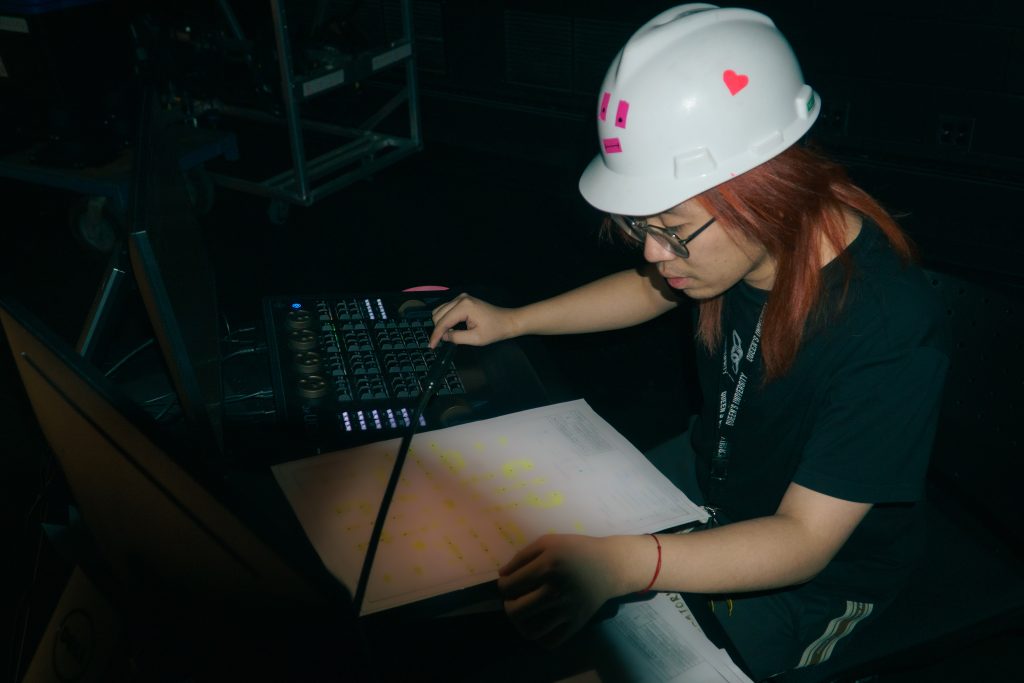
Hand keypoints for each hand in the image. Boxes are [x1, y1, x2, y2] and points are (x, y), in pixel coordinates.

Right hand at [428, 293, 518, 347]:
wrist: (507, 321)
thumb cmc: (494, 330)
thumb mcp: (475, 338)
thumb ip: (456, 337)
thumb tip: (443, 337)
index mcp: (464, 307)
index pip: (443, 322)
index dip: (435, 335)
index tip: (431, 346)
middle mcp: (460, 299)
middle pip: (437, 314)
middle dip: (438, 329)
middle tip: (443, 342)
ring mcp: (461, 298)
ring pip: (440, 311)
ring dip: (441, 324)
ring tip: (450, 335)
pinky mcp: (462, 300)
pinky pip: (446, 309)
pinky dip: (446, 319)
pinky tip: (452, 328)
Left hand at [497, 534, 621, 647]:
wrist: (609, 565)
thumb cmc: (575, 550)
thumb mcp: (548, 542)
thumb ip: (522, 556)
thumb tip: (503, 575)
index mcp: (546, 566)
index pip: (509, 586)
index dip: (503, 585)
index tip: (509, 583)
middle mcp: (555, 590)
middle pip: (515, 611)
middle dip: (508, 606)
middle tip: (514, 599)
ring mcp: (566, 610)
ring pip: (530, 631)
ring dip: (521, 624)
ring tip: (525, 614)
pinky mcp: (576, 623)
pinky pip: (551, 641)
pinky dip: (540, 637)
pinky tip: (540, 624)